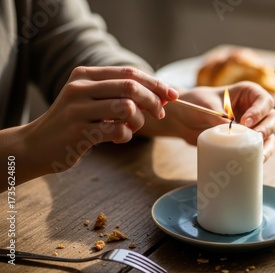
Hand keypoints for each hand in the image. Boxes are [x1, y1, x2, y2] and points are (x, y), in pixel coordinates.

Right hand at [21, 66, 177, 177]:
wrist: (37, 145)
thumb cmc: (74, 122)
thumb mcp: (91, 99)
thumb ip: (119, 93)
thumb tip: (161, 95)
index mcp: (86, 75)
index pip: (129, 72)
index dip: (155, 83)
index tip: (172, 95)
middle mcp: (80, 88)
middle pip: (131, 87)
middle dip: (153, 101)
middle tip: (159, 114)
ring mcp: (78, 109)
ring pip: (127, 107)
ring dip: (138, 121)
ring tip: (131, 128)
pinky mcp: (78, 131)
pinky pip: (117, 130)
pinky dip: (125, 136)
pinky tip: (118, 138)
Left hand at [150, 81, 274, 160]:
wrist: (183, 119)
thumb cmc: (195, 104)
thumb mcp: (206, 107)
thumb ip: (219, 118)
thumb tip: (231, 131)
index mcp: (248, 93)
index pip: (263, 100)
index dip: (259, 111)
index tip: (246, 123)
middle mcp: (255, 109)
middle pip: (273, 118)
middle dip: (267, 129)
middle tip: (255, 137)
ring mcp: (254, 126)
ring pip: (271, 135)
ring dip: (268, 145)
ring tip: (259, 155)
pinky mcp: (247, 142)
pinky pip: (261, 149)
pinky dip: (261, 155)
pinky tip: (255, 162)